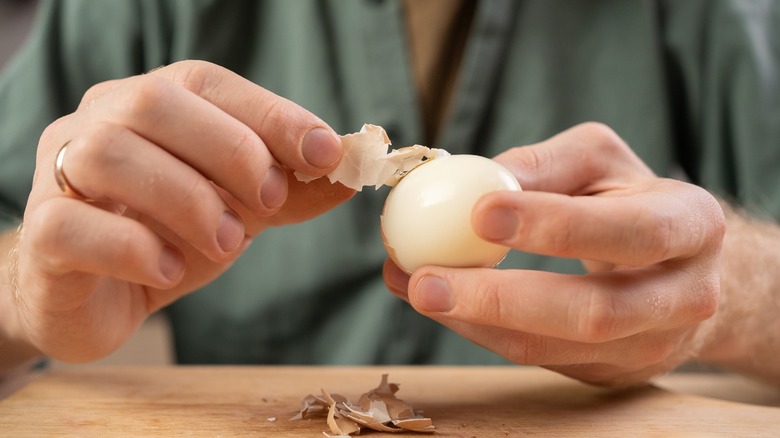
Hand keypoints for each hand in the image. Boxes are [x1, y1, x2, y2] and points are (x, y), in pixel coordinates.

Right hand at [10, 61, 353, 361]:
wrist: (98, 299)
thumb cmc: (167, 238)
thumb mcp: (238, 210)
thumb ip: (289, 192)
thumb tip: (349, 176)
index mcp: (150, 106)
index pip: (206, 83)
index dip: (270, 113)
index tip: (326, 152)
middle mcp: (97, 123)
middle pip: (153, 103)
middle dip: (228, 151)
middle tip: (269, 202)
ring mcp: (59, 174)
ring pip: (109, 154)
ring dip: (186, 199)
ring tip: (228, 243)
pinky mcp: (41, 234)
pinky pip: (71, 223)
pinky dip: (133, 246)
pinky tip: (168, 270)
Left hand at [384, 122, 724, 385]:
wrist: (683, 271)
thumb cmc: (632, 201)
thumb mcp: (602, 161)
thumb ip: (546, 163)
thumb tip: (477, 177)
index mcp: (690, 226)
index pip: (630, 232)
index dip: (555, 225)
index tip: (480, 212)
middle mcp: (684, 296)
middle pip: (593, 312)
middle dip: (500, 298)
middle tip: (426, 279)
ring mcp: (650, 346)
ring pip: (554, 349)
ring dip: (475, 322)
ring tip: (413, 286)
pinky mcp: (611, 372)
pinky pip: (537, 359)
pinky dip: (480, 331)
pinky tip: (439, 302)